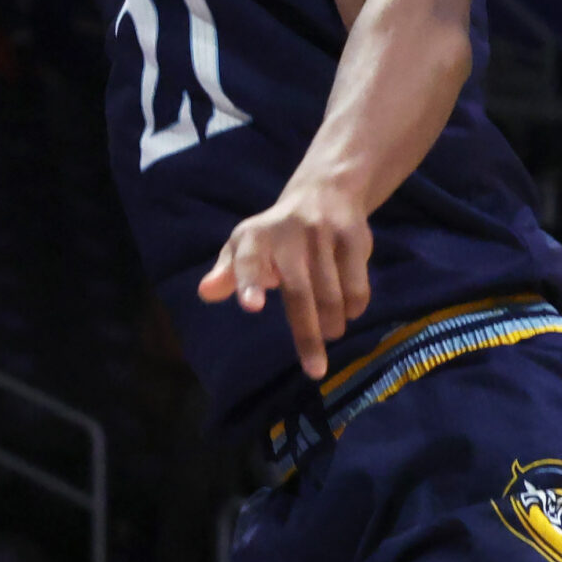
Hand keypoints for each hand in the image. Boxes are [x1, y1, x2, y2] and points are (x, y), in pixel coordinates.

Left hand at [196, 175, 373, 379]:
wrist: (324, 193)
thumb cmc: (276, 233)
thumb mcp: (245, 246)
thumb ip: (227, 273)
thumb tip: (205, 293)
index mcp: (255, 237)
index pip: (247, 260)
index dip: (247, 282)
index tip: (251, 306)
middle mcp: (289, 233)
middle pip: (299, 291)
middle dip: (307, 334)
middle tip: (314, 369)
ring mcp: (323, 234)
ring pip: (332, 293)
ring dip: (333, 323)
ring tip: (330, 334)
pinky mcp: (354, 238)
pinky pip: (357, 285)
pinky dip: (354, 307)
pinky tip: (347, 312)